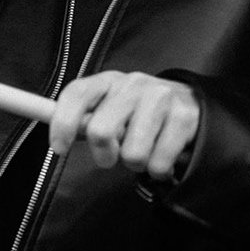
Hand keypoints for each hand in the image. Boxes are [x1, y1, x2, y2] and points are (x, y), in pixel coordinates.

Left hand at [48, 71, 198, 181]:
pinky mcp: (184, 117)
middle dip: (104, 156)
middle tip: (113, 156)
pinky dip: (158, 170)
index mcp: (108, 80)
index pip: (76, 94)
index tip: (59, 148)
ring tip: (144, 150)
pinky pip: (158, 163)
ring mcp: (161, 98)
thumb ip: (85, 121)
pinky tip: (162, 154)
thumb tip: (59, 138)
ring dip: (136, 164)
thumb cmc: (138, 112)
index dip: (62, 123)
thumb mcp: (110, 108)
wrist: (190, 104)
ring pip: (132, 154)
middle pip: (100, 131)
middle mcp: (133, 84)